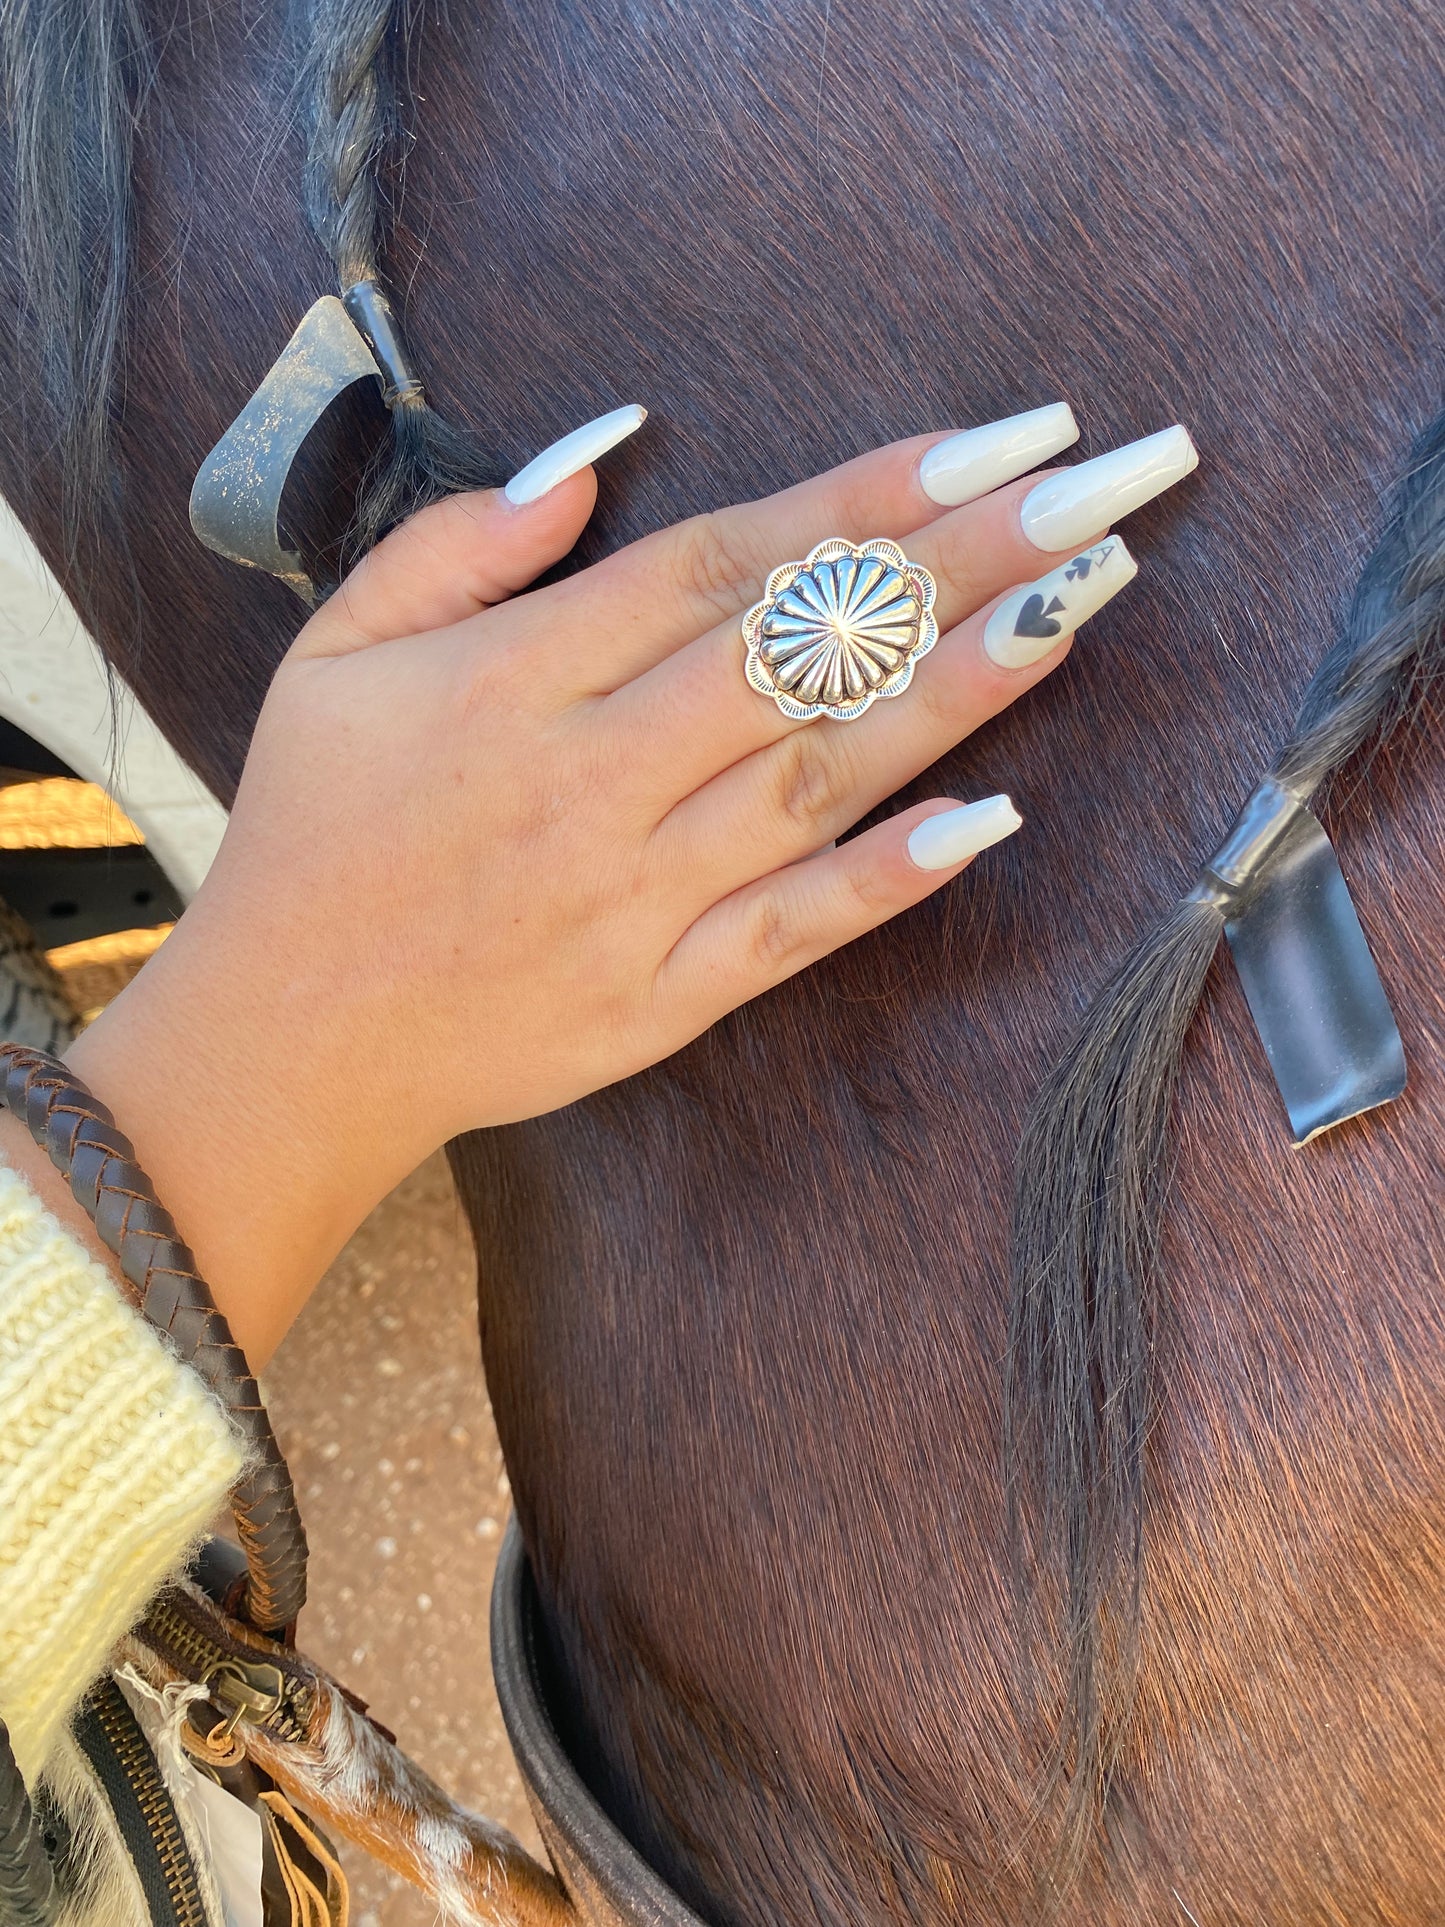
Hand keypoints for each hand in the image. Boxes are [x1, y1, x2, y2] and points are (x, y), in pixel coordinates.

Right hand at [58, 406, 1190, 1359]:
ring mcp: (633, 894)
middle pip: (799, 649)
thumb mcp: (335, 653)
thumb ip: (461, 545)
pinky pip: (790, 932)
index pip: (722, 560)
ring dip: (956, 692)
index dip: (865, 494)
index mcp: (518, 678)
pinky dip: (886, 878)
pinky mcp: (659, 996)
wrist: (287, 1041)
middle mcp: (590, 776)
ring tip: (1079, 607)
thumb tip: (599, 452)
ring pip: (816, 777)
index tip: (997, 442)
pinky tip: (992, 818)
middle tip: (1100, 493)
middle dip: (958, 562)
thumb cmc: (314, 833)